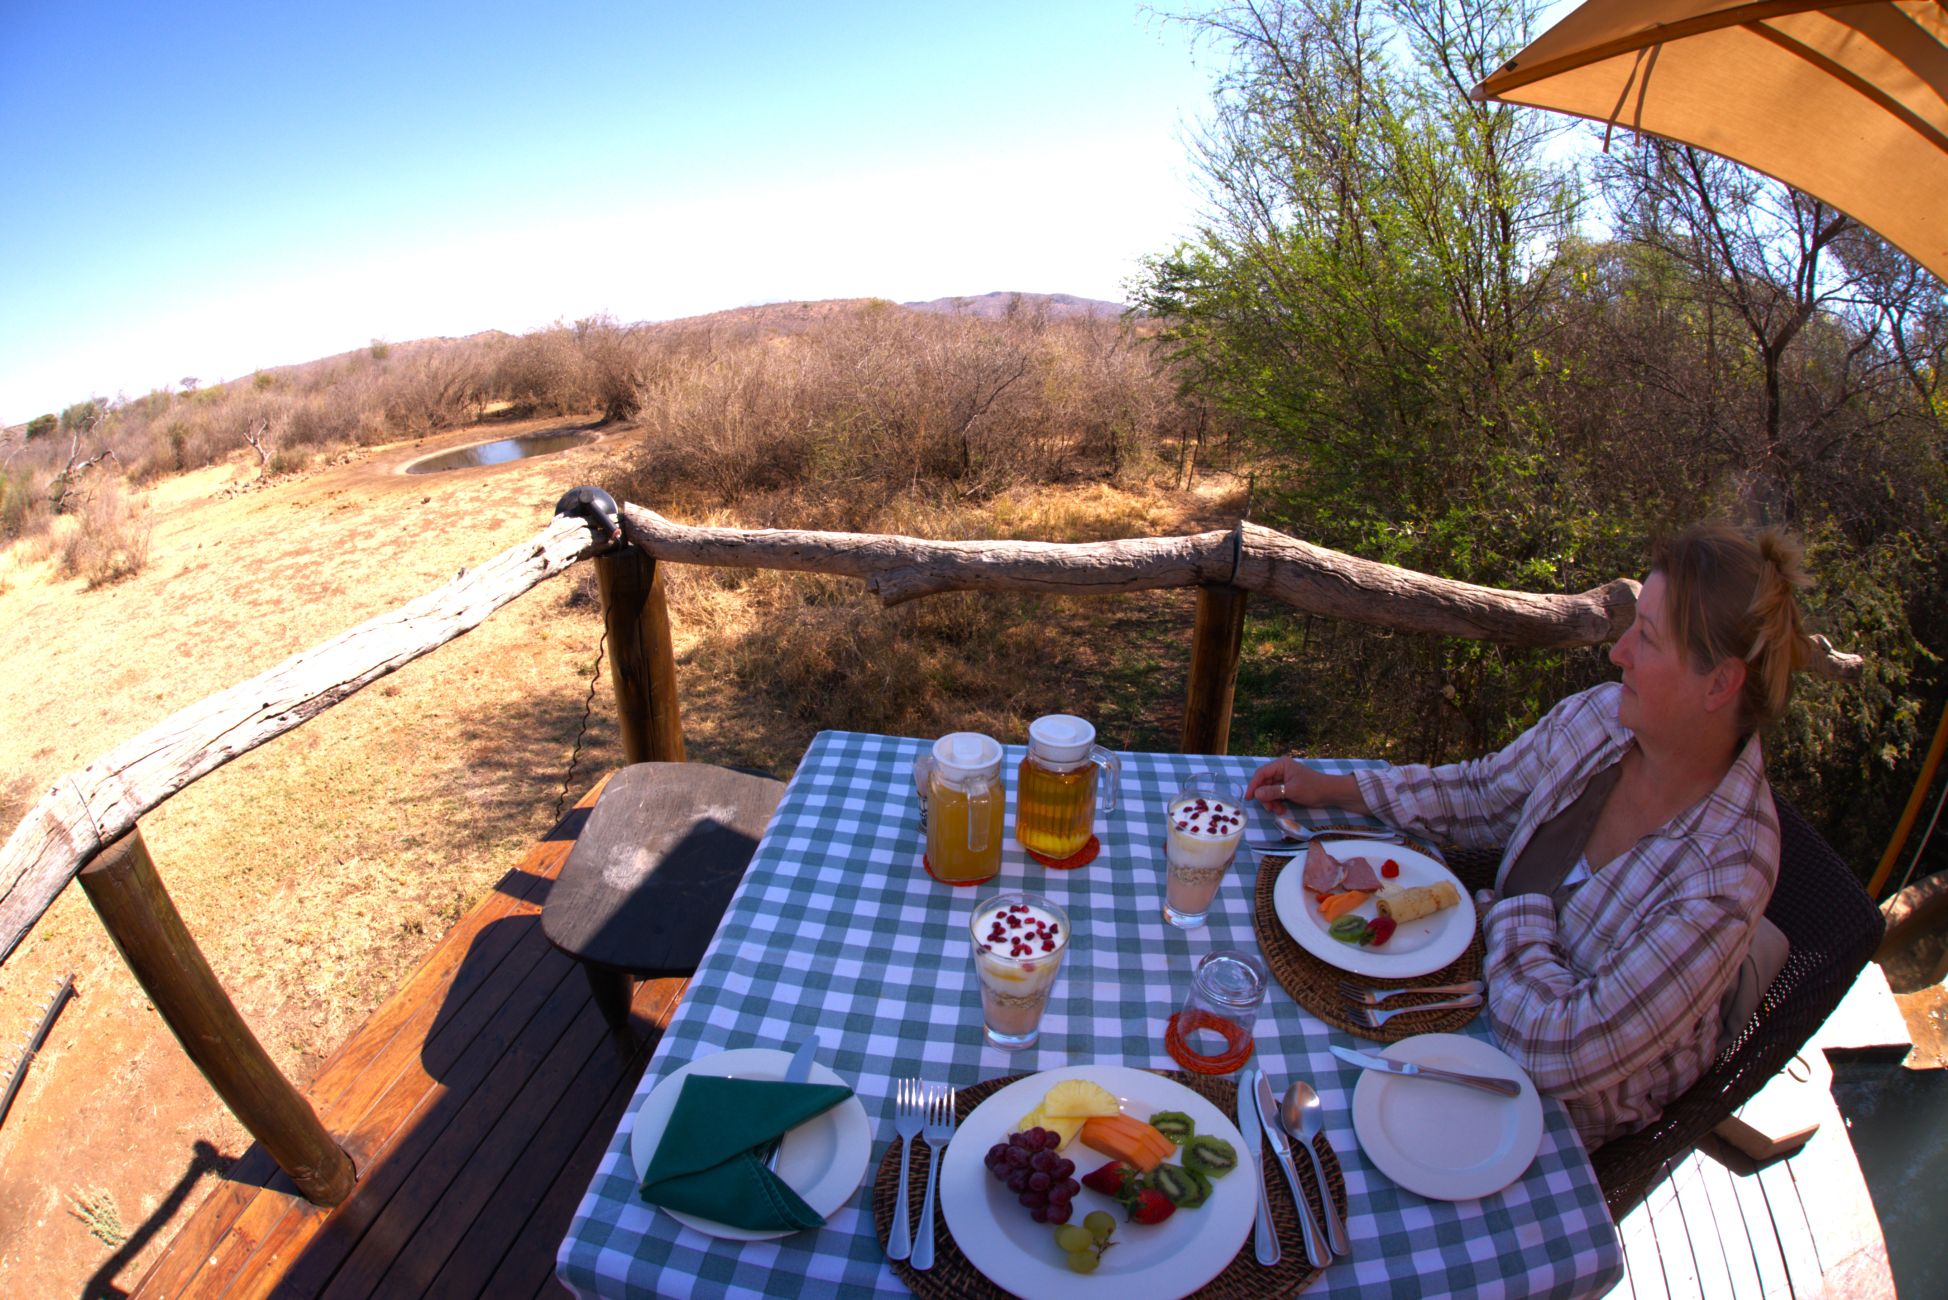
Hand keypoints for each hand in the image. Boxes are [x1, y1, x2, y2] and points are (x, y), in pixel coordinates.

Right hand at [1245, 757, 1367, 814]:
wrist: (1330, 793)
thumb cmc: (1312, 788)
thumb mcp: (1291, 791)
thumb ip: (1273, 792)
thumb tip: (1256, 794)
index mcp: (1281, 765)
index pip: (1261, 773)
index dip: (1253, 785)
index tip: (1249, 798)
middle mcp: (1281, 770)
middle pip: (1264, 783)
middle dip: (1265, 797)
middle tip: (1269, 809)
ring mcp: (1284, 779)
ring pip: (1269, 791)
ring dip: (1271, 802)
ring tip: (1278, 811)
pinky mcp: (1288, 787)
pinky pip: (1276, 795)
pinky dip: (1277, 802)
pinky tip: (1282, 809)